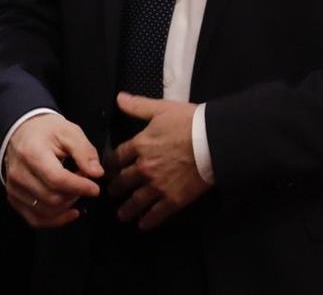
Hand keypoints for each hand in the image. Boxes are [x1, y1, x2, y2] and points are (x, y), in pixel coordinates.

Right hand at [2, 113, 102, 228]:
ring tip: (76, 189)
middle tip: (85, 182)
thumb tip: (97, 173)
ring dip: (67, 205)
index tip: (95, 188)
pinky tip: (70, 212)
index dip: (79, 187)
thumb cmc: (47, 131)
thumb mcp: (70, 132)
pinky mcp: (14, 199)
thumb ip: (84, 151)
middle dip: (75, 194)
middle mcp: (19, 175)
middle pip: (52, 198)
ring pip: (45, 211)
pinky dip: (55, 220)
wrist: (21, 132)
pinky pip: (35, 219)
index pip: (57, 180)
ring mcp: (14, 189)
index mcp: (32, 154)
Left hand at [112, 94, 207, 229]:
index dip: (111, 164)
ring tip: (122, 215)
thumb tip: (118, 98)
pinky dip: (147, 221)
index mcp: (140, 145)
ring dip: (126, 210)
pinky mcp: (173, 199)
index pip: (117, 158)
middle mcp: (144, 168)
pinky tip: (143, 224)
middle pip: (123, 182)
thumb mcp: (162, 109)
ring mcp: (157, 186)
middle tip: (113, 192)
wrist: (213, 141)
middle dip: (116, 188)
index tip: (109, 169)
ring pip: (135, 202)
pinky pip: (156, 214)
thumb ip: (138, 106)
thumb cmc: (189, 122)